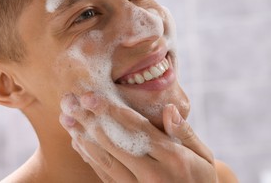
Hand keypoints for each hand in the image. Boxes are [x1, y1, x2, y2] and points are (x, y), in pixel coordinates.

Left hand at [59, 92, 217, 182]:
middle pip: (114, 142)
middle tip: (70, 101)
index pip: (137, 130)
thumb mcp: (203, 156)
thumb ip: (185, 133)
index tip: (92, 96)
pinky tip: (78, 142)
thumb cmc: (201, 178)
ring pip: (104, 159)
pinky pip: (104, 175)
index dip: (113, 112)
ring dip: (83, 137)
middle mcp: (151, 173)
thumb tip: (169, 109)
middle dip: (90, 119)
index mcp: (172, 158)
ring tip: (67, 118)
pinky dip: (89, 158)